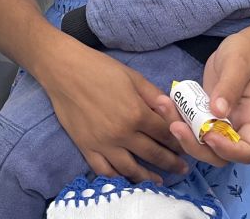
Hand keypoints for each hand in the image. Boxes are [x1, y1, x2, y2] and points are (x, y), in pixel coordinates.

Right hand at [39, 40, 187, 183]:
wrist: (64, 70)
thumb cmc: (99, 68)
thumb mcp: (132, 77)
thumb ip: (154, 96)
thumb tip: (172, 110)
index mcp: (136, 113)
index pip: (165, 134)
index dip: (178, 141)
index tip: (185, 146)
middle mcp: (122, 133)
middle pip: (153, 154)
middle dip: (171, 162)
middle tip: (182, 168)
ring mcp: (103, 144)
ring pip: (131, 168)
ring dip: (148, 176)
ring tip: (160, 180)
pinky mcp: (86, 147)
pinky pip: (105, 170)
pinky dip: (118, 177)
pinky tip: (127, 177)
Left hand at [166, 32, 249, 165]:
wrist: (241, 49)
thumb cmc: (245, 55)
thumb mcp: (239, 64)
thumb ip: (230, 86)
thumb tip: (217, 112)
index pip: (247, 152)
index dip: (227, 150)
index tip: (208, 134)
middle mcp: (238, 128)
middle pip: (218, 155)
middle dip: (195, 145)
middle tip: (175, 126)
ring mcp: (220, 124)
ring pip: (200, 143)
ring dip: (180, 132)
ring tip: (164, 106)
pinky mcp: (205, 116)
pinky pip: (190, 126)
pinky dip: (176, 118)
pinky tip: (164, 102)